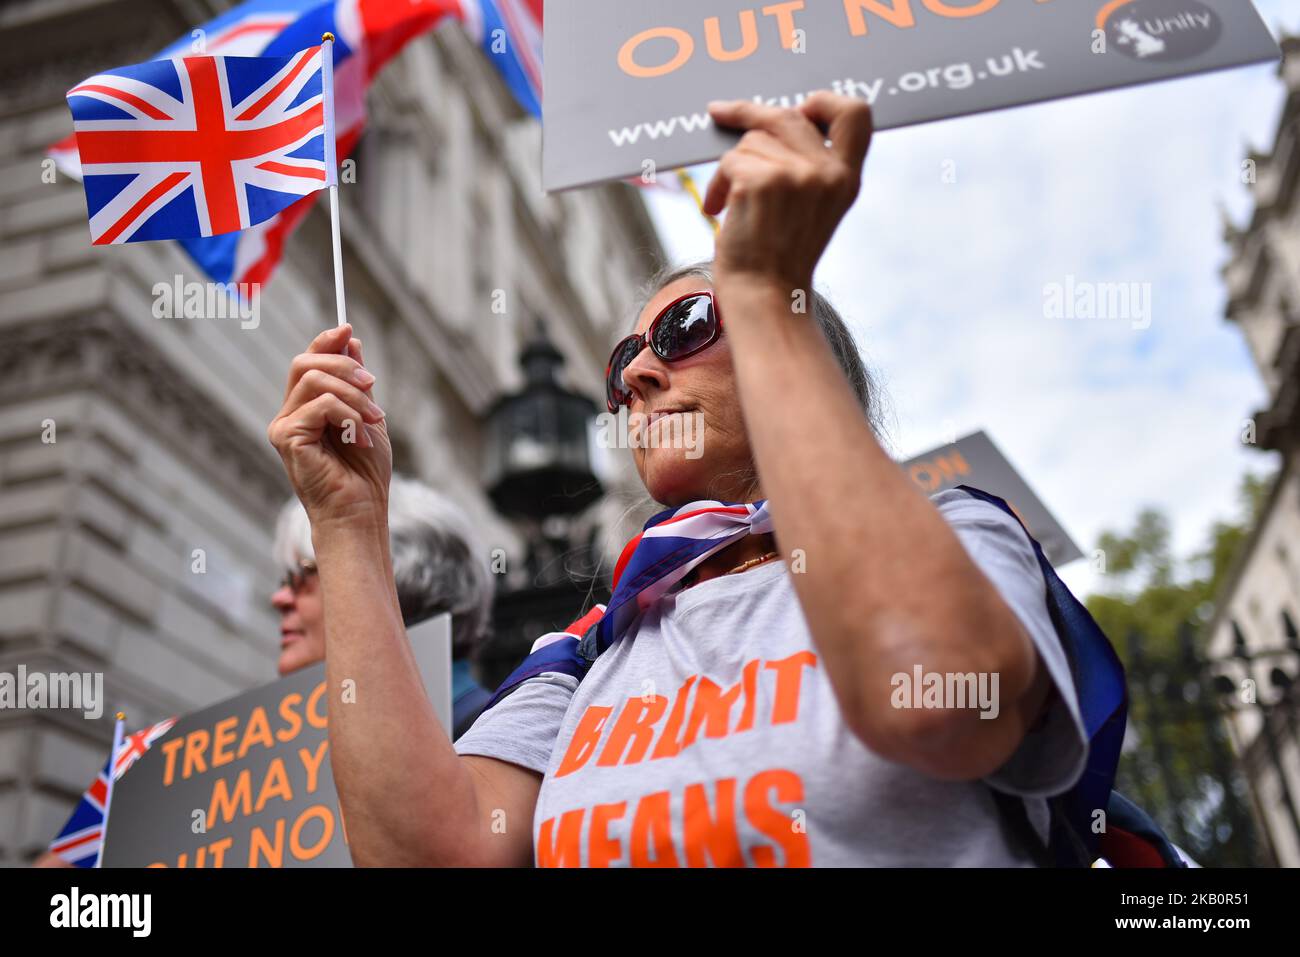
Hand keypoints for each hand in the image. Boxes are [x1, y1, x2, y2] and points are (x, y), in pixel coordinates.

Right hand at [267, 324, 390, 526]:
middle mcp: (289, 415)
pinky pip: (320, 404)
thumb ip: (356, 383)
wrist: (361, 511)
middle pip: (306, 363)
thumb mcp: (367, 417)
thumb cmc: (365, 474)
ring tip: (375, 421)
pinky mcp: (286, 438)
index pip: (308, 362)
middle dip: (345, 365)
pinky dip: (348, 414)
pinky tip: (361, 435)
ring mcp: (284, 426)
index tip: (348, 329)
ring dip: (354, 395)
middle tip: (372, 383)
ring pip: (315, 380)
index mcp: (306, 409)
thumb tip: (349, 339)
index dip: (326, 341)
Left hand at [703, 91, 872, 294]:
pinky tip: (718, 210)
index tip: (800, 105)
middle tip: (721, 113)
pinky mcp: (763, 181)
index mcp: (846, 178)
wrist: (765, 296)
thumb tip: (770, 121)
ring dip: (730, 169)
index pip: (855, 114)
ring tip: (729, 204)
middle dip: (748, 113)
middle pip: (787, 116)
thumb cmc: (778, 257)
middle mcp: (828, 173)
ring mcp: (797, 175)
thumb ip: (810, 168)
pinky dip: (717, 186)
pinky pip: (729, 162)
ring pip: (751, 141)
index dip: (825, 100)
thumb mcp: (813, 209)